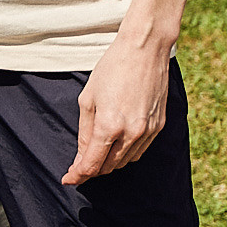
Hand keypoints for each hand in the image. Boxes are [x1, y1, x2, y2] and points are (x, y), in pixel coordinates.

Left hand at [64, 35, 173, 184]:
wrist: (146, 48)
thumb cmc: (113, 68)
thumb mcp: (88, 99)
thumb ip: (84, 133)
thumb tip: (81, 158)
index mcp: (109, 126)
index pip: (91, 165)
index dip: (77, 175)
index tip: (68, 179)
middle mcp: (131, 133)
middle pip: (108, 167)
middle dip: (91, 169)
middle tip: (79, 165)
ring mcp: (148, 130)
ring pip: (124, 162)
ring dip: (109, 162)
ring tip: (98, 152)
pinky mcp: (159, 125)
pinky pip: (140, 150)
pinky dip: (126, 153)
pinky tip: (117, 142)